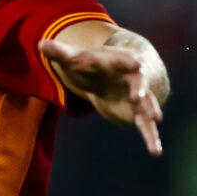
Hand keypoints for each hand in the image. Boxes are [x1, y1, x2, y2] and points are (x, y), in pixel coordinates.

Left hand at [38, 38, 163, 155]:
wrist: (109, 74)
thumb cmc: (90, 63)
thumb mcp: (74, 57)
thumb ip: (59, 52)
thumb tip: (39, 44)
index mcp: (117, 61)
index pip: (123, 59)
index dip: (127, 61)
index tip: (135, 63)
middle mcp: (131, 78)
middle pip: (139, 82)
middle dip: (140, 88)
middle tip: (139, 96)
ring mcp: (136, 96)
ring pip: (147, 104)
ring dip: (151, 110)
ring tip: (157, 118)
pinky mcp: (136, 113)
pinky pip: (145, 126)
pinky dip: (151, 138)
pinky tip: (156, 151)